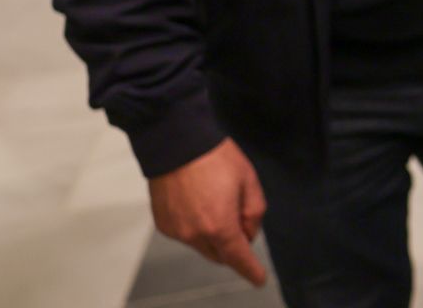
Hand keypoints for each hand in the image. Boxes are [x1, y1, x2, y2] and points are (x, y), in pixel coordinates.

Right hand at [148, 139, 268, 286]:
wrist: (176, 142)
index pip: (238, 258)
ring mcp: (176, 231)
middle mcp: (195, 234)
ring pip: (202, 246)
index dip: (251, 270)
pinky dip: (196, 228)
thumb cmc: (216, 158)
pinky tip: (198, 203)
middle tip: (239, 216)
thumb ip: (254, 212)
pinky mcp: (162, 224)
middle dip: (233, 246)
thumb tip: (247, 234)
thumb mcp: (249, 180)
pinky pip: (186, 235)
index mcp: (219, 225)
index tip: (259, 279)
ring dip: (214, 236)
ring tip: (216, 202)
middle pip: (220, 255)